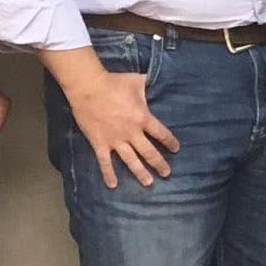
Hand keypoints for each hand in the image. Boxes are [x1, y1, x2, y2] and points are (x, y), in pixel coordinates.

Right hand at [66, 69, 180, 188]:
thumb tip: (158, 79)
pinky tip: (113, 185)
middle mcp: (132, 133)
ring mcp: (115, 140)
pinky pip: (105, 162)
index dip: (170, 142)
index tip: (176, 149)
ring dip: (140, 173)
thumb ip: (149, 86)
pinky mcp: (99, 143)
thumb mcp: (138, 82)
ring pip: (131, 161)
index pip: (162, 134)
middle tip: (166, 173)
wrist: (89, 87)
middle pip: (149, 152)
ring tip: (149, 183)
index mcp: (143, 118)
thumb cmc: (114, 83)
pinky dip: (108, 174)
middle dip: (159, 164)